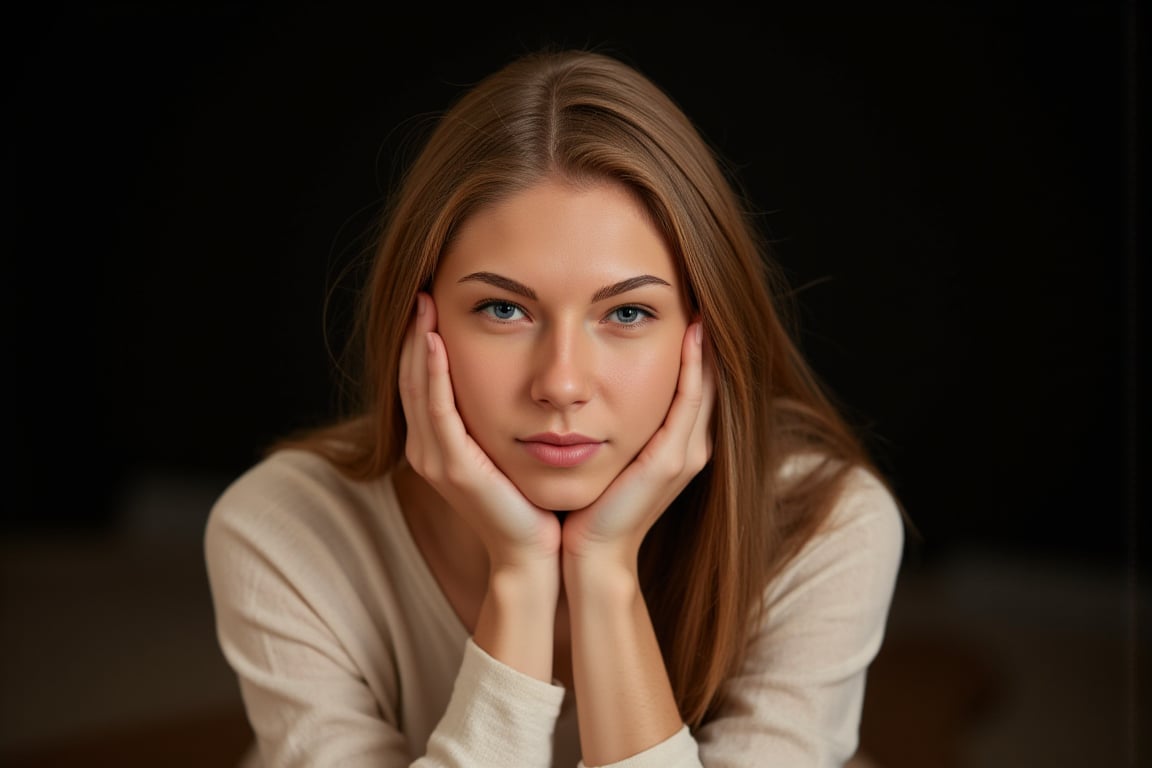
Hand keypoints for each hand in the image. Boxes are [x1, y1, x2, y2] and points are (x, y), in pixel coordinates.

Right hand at [398, 292, 561, 570]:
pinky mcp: (454, 468)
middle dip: (415, 331)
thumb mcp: (508, 449)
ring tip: (423, 301)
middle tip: (421, 287)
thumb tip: (517, 375)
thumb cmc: (530, 502)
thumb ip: (499, 415)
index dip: (422, 340)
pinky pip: (438, 410)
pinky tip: (436, 341)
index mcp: (438, 445)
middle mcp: (426, 451)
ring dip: (419, 342)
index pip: (422, 381)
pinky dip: (434, 373)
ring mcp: (435, 460)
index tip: (431, 299)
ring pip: (418, 388)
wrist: (535, 555)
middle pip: (412, 377)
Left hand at [561, 322, 714, 569]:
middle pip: (708, 379)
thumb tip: (590, 387)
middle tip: (703, 291)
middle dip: (707, 338)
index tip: (689, 303)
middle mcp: (691, 446)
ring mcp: (686, 454)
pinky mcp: (671, 461)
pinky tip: (693, 336)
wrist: (589, 554)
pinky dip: (694, 368)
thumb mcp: (606, 454)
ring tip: (704, 302)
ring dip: (707, 345)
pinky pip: (689, 403)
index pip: (694, 383)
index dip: (696, 346)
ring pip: (706, 386)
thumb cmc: (589, 504)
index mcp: (676, 444)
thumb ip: (611, 423)